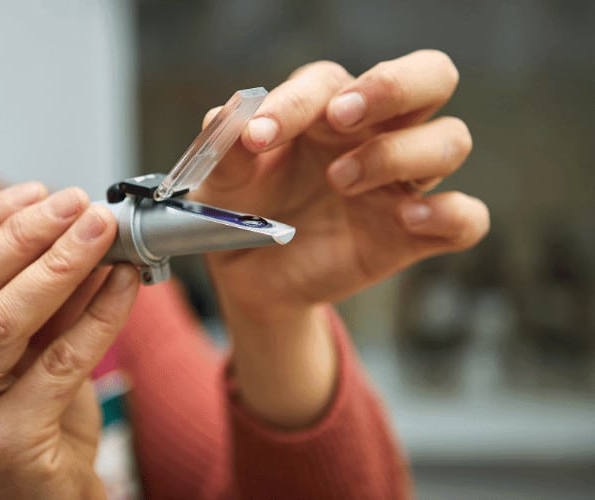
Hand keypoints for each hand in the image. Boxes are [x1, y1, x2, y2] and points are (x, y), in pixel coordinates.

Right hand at [0, 183, 138, 498]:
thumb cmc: (34, 426)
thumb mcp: (26, 355)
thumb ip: (43, 300)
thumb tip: (77, 234)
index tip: (37, 193)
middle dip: (26, 236)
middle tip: (77, 205)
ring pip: (3, 322)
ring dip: (60, 265)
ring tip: (102, 232)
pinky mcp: (4, 445)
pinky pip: (61, 361)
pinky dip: (99, 314)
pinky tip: (125, 283)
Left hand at [194, 50, 488, 426]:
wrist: (253, 276)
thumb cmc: (243, 213)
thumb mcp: (223, 182)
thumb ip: (226, 147)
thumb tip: (224, 117)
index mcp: (328, 110)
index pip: (332, 81)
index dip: (296, 102)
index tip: (257, 137)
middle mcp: (376, 134)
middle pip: (431, 76)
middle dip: (394, 85)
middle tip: (340, 118)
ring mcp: (400, 183)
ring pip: (451, 140)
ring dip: (400, 153)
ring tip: (340, 181)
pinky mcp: (414, 233)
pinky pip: (466, 218)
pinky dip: (449, 214)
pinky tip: (406, 219)